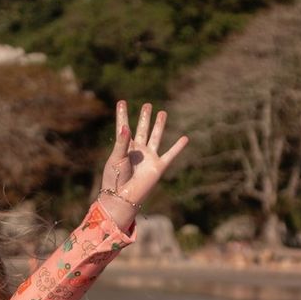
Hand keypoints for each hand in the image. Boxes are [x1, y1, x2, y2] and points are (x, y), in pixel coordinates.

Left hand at [99, 101, 187, 219]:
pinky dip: (178, 147)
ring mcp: (148, 158)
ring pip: (155, 137)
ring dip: (159, 125)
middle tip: (147, 105)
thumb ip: (122, 142)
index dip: (122, 115)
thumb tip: (126, 127)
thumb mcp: (116, 158)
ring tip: (162, 112)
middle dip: (145, 117)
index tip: (121, 102)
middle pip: (142, 130)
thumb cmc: (114, 179)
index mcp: (124, 148)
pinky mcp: (158, 167)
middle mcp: (137, 151)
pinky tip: (185, 139)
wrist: (122, 197)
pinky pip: (170, 155)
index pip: (123, 127)